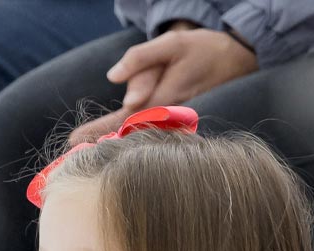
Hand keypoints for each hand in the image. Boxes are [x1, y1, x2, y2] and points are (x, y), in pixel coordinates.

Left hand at [68, 26, 255, 143]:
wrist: (241, 59)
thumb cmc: (204, 49)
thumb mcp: (171, 44)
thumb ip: (140, 58)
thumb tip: (113, 77)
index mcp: (163, 100)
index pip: (123, 120)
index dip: (98, 131)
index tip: (73, 142)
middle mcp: (168, 117)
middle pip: (128, 123)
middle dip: (108, 127)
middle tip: (85, 136)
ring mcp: (174, 122)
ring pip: (140, 122)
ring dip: (124, 124)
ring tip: (130, 109)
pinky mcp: (178, 122)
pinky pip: (150, 126)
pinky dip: (134, 128)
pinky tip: (126, 129)